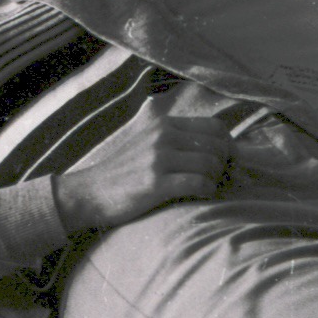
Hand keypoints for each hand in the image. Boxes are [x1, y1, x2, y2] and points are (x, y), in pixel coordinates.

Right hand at [51, 97, 229, 232]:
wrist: (90, 192)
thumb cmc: (122, 171)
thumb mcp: (143, 137)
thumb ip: (170, 130)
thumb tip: (213, 137)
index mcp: (162, 123)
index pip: (215, 127)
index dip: (228, 145)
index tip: (225, 161)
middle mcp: (161, 135)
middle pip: (217, 146)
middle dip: (224, 165)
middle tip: (219, 179)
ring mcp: (158, 159)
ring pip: (211, 164)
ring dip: (215, 179)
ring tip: (207, 187)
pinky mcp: (155, 183)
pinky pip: (199, 184)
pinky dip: (207, 191)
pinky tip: (200, 195)